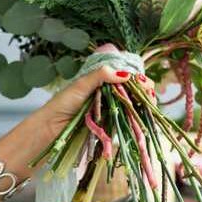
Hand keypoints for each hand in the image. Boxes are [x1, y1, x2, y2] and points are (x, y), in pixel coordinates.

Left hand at [37, 67, 155, 143]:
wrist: (51, 127)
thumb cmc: (62, 104)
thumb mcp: (81, 84)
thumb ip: (101, 76)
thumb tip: (125, 74)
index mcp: (100, 80)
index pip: (123, 74)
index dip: (136, 75)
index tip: (142, 79)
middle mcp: (107, 94)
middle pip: (132, 89)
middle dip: (143, 88)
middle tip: (148, 90)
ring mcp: (110, 109)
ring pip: (132, 104)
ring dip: (143, 102)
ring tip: (150, 101)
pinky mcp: (110, 124)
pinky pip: (127, 120)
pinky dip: (137, 117)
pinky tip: (144, 113)